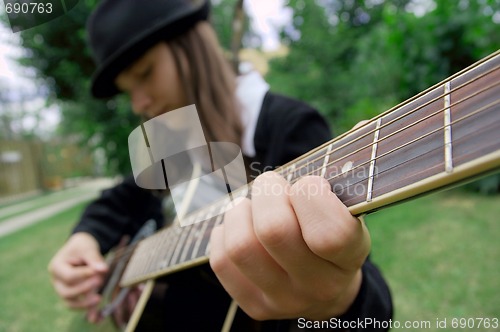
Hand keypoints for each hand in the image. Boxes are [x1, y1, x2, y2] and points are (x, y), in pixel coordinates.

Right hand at [48, 232, 108, 322]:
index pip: (69, 276)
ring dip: (84, 303)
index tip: (98, 271)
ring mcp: (63, 290)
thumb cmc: (82, 246)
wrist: (81, 249)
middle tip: (100, 280)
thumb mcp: (87, 247)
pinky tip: (95, 318)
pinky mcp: (73, 296)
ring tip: (99, 298)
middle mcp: (57, 281)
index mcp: (56, 267)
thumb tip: (103, 270)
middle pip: (67, 292)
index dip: (84, 275)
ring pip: (70, 302)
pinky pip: (78, 306)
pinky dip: (87, 311)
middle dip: (84, 289)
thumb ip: (94, 258)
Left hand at [209, 171, 370, 319]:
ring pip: (241, 246)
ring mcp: (284, 300)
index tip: (308, 184)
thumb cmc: (330, 233)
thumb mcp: (345, 213)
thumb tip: (283, 176)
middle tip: (271, 184)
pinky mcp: (254, 306)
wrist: (327, 292)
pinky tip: (242, 227)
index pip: (328, 233)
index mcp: (349, 259)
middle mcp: (318, 286)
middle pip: (274, 231)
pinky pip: (222, 261)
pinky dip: (225, 232)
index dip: (311, 195)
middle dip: (267, 192)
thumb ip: (325, 191)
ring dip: (240, 212)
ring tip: (251, 206)